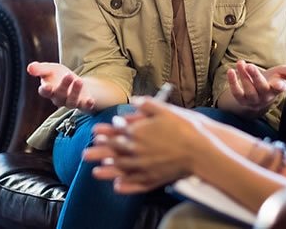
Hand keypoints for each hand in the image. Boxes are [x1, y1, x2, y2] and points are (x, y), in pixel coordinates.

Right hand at [26, 61, 95, 110]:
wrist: (75, 83)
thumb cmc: (59, 76)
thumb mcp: (50, 69)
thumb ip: (40, 69)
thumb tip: (29, 67)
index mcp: (49, 90)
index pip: (44, 92)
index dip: (45, 90)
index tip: (46, 87)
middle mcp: (59, 98)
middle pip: (59, 95)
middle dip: (64, 86)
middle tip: (69, 76)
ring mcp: (71, 102)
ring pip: (71, 101)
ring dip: (75, 92)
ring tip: (79, 81)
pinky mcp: (83, 104)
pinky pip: (84, 107)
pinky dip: (87, 105)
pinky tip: (90, 100)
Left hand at [83, 97, 209, 193]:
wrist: (200, 150)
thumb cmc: (184, 128)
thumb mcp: (165, 109)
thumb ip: (147, 104)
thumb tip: (134, 100)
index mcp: (138, 131)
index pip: (117, 132)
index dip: (105, 133)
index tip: (94, 134)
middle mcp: (138, 149)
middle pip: (113, 151)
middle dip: (98, 152)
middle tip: (85, 155)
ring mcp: (144, 165)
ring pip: (121, 168)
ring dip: (107, 170)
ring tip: (95, 172)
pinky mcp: (154, 177)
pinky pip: (135, 182)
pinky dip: (125, 184)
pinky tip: (117, 186)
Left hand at [227, 60, 285, 112]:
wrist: (257, 94)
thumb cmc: (271, 81)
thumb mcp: (281, 74)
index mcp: (277, 90)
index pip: (279, 89)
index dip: (279, 86)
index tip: (279, 83)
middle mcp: (265, 96)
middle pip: (262, 88)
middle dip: (256, 77)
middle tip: (250, 66)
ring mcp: (253, 99)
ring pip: (249, 90)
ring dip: (243, 76)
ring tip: (240, 63)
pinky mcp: (241, 100)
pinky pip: (236, 93)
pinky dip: (232, 83)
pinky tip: (230, 71)